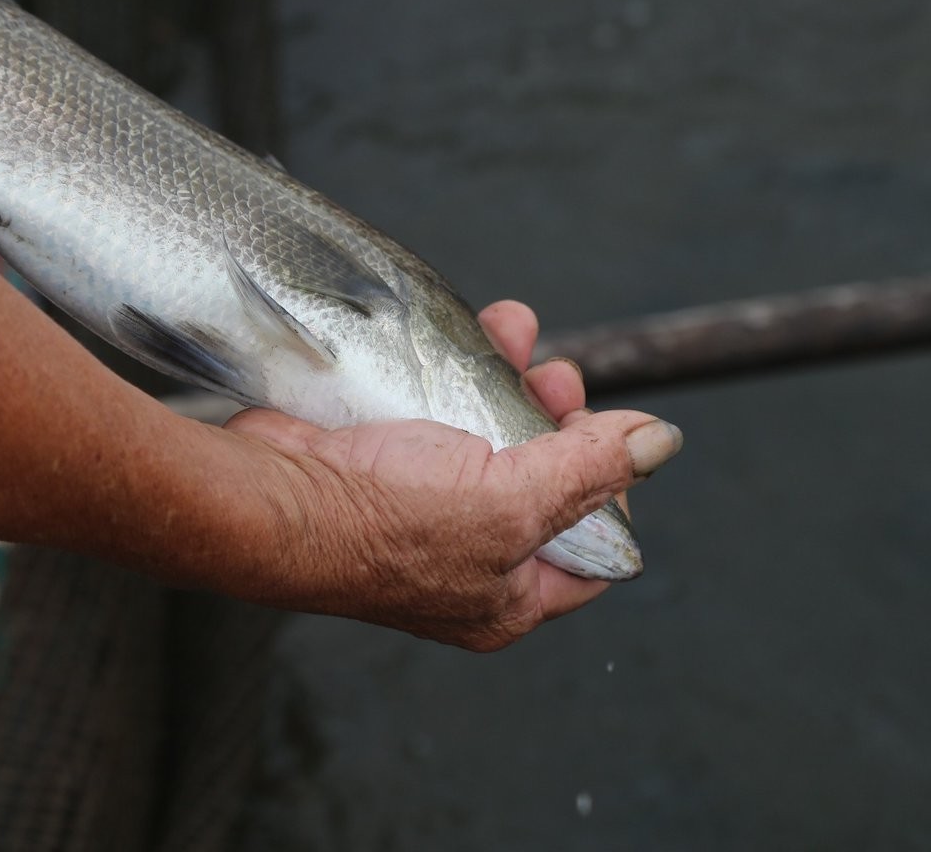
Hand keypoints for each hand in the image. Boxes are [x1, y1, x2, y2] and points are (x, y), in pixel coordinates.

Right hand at [225, 300, 681, 651]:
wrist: (269, 498)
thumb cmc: (381, 524)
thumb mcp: (511, 503)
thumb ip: (588, 470)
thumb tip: (662, 443)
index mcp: (508, 598)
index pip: (590, 551)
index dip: (612, 492)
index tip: (608, 437)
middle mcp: (470, 561)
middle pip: (543, 483)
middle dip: (559, 420)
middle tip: (559, 379)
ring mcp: (424, 511)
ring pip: (490, 437)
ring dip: (512, 380)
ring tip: (518, 334)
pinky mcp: (387, 463)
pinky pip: (441, 412)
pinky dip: (460, 370)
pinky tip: (473, 331)